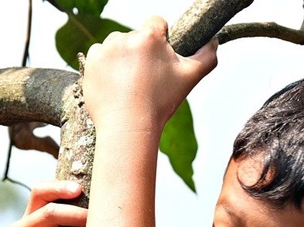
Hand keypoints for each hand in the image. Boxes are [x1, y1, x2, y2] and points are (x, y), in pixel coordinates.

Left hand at [82, 16, 217, 133]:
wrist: (128, 127)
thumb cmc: (160, 103)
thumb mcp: (190, 79)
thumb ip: (207, 57)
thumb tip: (214, 42)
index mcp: (149, 37)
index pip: (157, 23)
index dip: (162, 40)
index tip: (160, 60)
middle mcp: (124, 37)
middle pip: (136, 37)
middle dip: (141, 53)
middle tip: (146, 80)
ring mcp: (104, 49)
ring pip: (117, 47)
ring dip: (123, 59)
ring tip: (130, 85)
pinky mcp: (90, 62)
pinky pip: (99, 57)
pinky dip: (106, 69)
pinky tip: (115, 86)